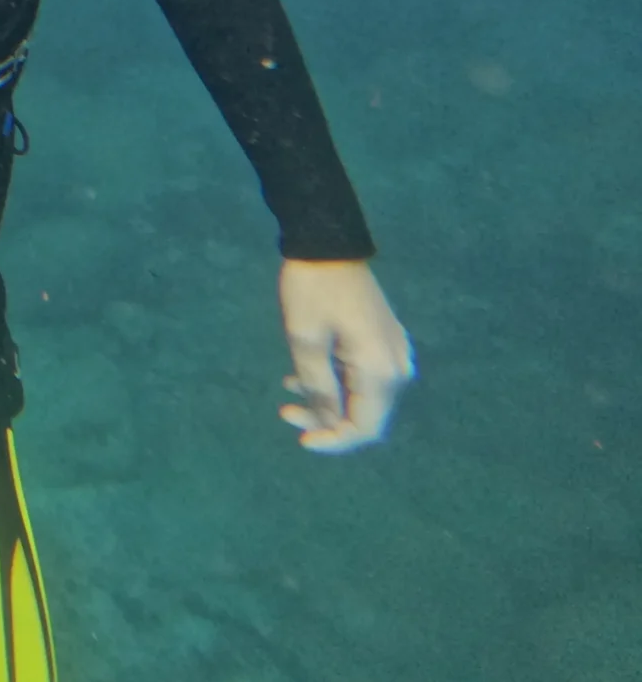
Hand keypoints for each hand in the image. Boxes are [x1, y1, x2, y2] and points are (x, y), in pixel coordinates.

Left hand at [277, 258, 414, 451]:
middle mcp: (396, 368)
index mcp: (381, 372)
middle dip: (326, 420)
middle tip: (285, 412)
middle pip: (365, 414)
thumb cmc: (312, 289)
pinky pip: (361, 374)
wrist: (328, 241)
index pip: (365, 428)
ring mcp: (392, 352)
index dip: (335, 440)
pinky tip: (300, 376)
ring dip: (326, 400)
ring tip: (287, 393)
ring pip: (361, 395)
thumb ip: (317, 386)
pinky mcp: (382, 339)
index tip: (301, 440)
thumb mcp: (305, 340)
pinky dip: (334, 381)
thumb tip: (327, 421)